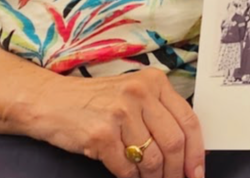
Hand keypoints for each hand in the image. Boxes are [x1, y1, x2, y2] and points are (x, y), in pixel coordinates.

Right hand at [31, 68, 204, 177]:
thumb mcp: (134, 95)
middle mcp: (140, 93)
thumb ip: (160, 114)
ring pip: (151, 159)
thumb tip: (187, 151)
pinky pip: (126, 168)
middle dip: (177, 171)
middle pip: (174, 142)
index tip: (197, 172)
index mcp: (155, 82)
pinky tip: (128, 176)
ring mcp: (120, 113)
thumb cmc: (96, 101)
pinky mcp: (101, 134)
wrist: (52, 101)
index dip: (196, 152)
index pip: (188, 120)